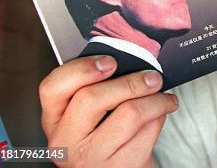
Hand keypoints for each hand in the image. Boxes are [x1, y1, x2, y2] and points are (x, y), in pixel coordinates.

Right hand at [39, 56, 177, 166]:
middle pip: (92, 98)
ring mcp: (92, 157)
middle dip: (131, 82)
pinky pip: (147, 131)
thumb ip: (97, 88)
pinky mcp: (121, 166)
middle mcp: (66, 140)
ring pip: (129, 113)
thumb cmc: (107, 138)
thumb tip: (129, 59)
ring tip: (164, 97)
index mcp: (55, 119)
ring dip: (155, 99)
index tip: (110, 61)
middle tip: (152, 77)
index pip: (53, 87)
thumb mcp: (90, 116)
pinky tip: (161, 114)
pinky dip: (160, 117)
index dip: (81, 69)